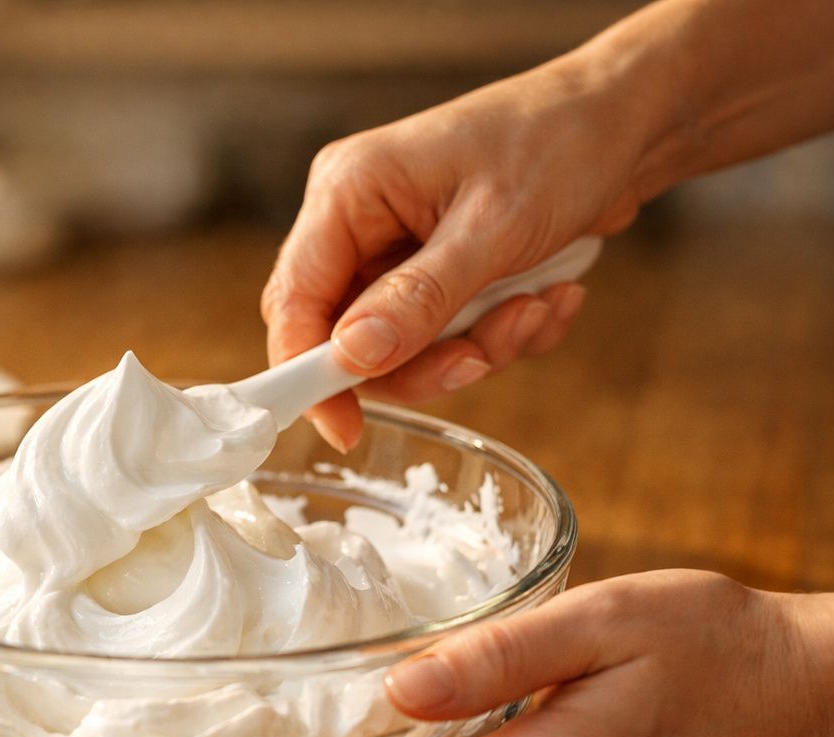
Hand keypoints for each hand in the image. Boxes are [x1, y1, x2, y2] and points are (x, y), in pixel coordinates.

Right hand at [264, 60, 647, 450]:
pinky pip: (444, 338)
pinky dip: (499, 335)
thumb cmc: (560, 142)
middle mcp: (361, 222)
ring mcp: (397, 248)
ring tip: (536, 310)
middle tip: (480, 358)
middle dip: (420, 362)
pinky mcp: (436, 271)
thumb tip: (352, 358)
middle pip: (346, 336)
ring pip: (402, 348)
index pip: (294, 299)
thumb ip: (418, 299)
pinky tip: (548, 298)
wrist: (631, 119)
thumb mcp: (491, 228)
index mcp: (348, 192)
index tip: (344, 429)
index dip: (309, 372)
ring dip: (475, 348)